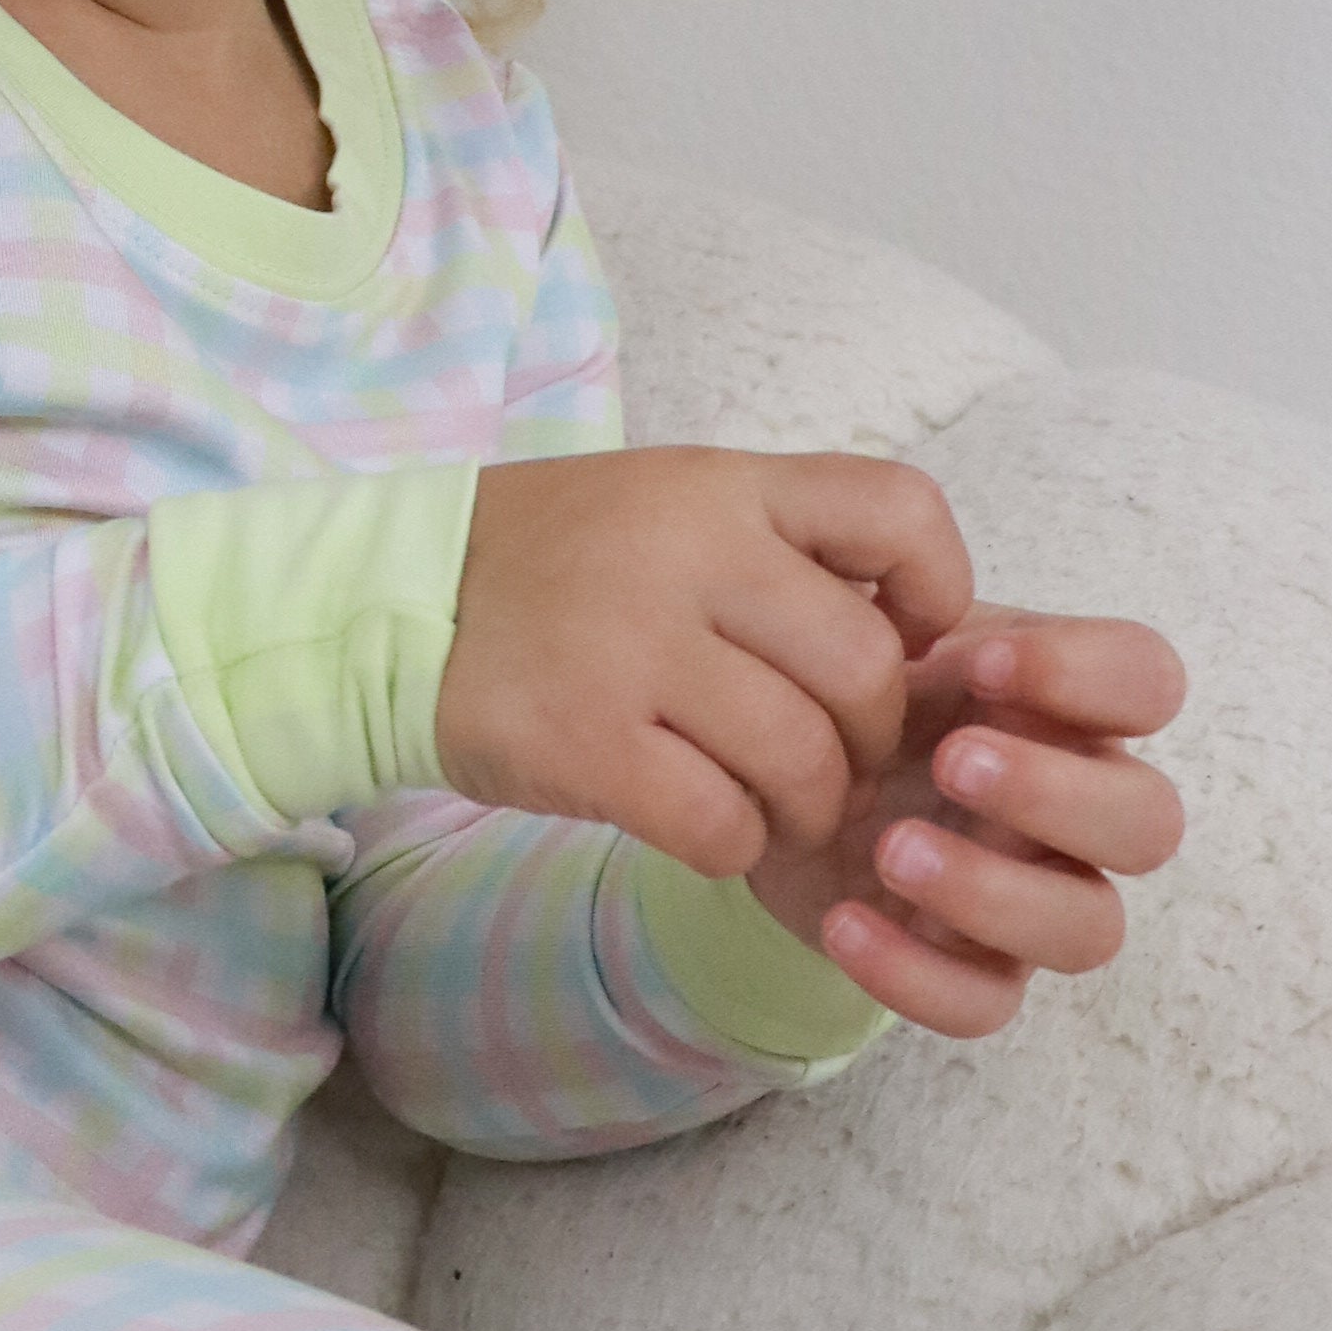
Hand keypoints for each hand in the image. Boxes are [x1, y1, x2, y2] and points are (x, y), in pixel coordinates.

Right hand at [439, 447, 973, 870]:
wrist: (394, 604)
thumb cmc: (558, 567)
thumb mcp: (670, 506)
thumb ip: (781, 549)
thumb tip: (912, 642)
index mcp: (722, 486)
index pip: (899, 511)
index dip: (937, 590)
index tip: (901, 639)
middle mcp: (687, 553)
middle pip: (864, 669)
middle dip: (869, 741)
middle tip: (829, 762)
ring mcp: (631, 648)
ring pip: (801, 759)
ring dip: (807, 809)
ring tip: (772, 809)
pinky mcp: (583, 741)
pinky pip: (720, 823)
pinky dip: (733, 844)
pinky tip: (703, 827)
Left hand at [744, 604, 1187, 1040]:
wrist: (764, 772)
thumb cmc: (848, 689)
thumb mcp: (867, 623)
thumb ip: (905, 594)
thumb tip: (929, 609)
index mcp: (1064, 704)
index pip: (1149, 681)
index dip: (1089, 675)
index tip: (980, 661)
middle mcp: (1077, 805)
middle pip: (1149, 822)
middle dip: (1058, 793)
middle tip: (950, 759)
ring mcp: (1035, 894)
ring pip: (1088, 928)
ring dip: (996, 893)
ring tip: (890, 850)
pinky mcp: (972, 968)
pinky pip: (987, 1004)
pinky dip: (918, 975)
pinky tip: (842, 923)